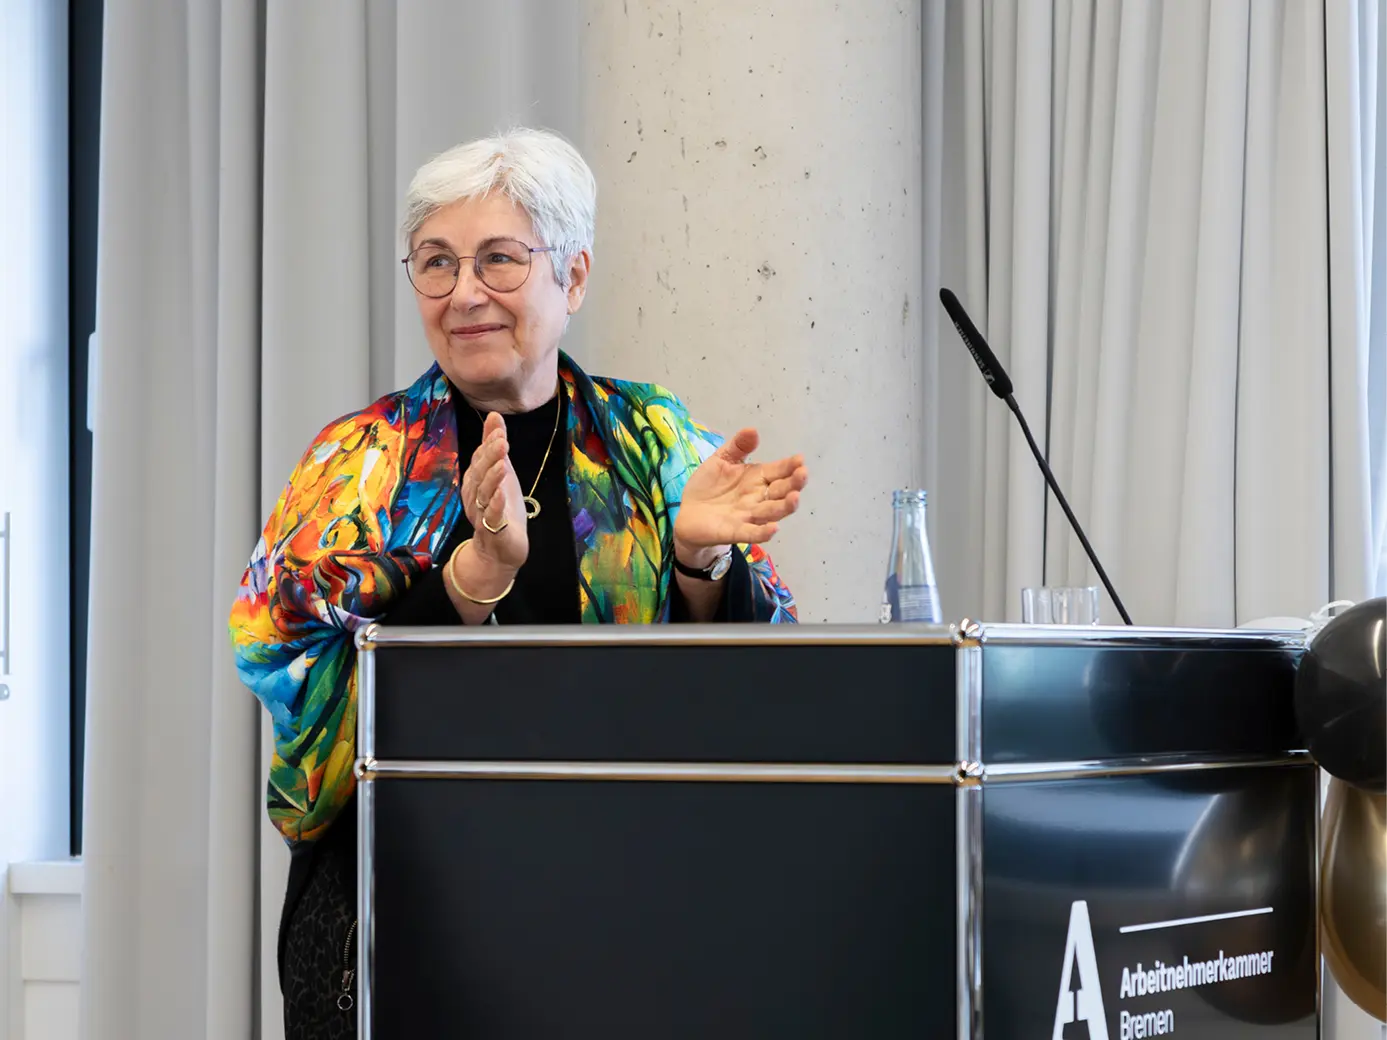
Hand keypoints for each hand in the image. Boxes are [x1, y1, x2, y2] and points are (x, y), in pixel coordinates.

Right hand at [459, 412, 527, 572]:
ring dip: (492, 477)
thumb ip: (495, 446)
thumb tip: (494, 415)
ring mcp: (483, 513)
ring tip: (502, 463)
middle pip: (480, 473)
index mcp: (476, 480)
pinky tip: (501, 495)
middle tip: (501, 440)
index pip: (480, 457)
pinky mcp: (494, 530)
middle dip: (489, 456)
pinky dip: (496, 505)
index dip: (488, 442)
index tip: (497, 425)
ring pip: (485, 493)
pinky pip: (492, 516)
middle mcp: (475, 495)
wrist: (499, 550)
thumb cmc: (501, 507)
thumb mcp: (501, 472)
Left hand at [673, 428, 807, 566]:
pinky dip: (763, 532)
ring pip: (772, 512)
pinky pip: (752, 533)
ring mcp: (748, 516)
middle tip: (802, 474)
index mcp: (757, 478)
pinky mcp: (735, 532)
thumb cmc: (709, 486)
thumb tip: (753, 430)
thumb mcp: (722, 460)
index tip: (800, 460)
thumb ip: (738, 446)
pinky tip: (774, 528)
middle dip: (794, 483)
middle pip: (781, 491)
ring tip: (795, 498)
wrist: (687, 513)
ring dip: (785, 506)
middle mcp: (758, 497)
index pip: (778, 471)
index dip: (790, 466)